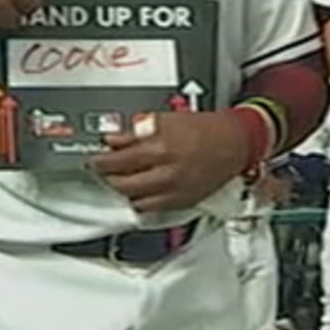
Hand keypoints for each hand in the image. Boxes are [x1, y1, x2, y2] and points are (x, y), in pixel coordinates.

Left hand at [90, 109, 254, 215]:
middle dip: (108, 177)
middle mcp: (167, 174)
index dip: (101, 160)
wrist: (235, 143)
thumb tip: (115, 139)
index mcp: (161, 149)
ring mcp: (175, 191)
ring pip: (136, 200)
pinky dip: (142, 201)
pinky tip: (140, 192)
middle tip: (103, 169)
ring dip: (124, 191)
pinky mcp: (183, 203)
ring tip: (121, 179)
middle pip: (123, 184)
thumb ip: (137, 131)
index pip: (118, 161)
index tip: (95, 158)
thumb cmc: (206, 129)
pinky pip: (152, 209)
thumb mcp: (167, 120)